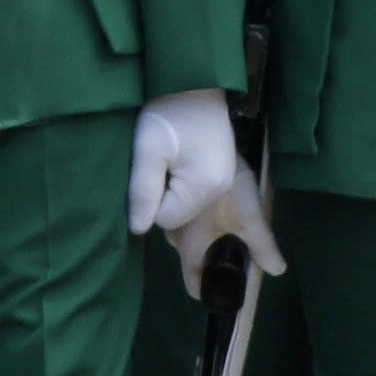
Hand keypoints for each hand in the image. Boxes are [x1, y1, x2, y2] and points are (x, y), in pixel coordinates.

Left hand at [130, 88, 278, 274]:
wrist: (193, 78)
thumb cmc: (170, 110)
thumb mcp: (148, 147)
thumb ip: (143, 189)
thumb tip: (139, 228)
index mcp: (208, 186)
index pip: (171, 220)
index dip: (153, 211)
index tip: (146, 193)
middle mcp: (226, 189)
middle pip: (213, 236)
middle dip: (206, 268)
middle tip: (200, 298)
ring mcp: (230, 180)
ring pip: (228, 226)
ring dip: (219, 249)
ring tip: (215, 282)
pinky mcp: (226, 171)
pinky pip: (235, 211)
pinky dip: (236, 229)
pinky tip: (229, 241)